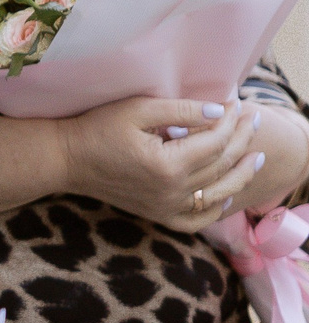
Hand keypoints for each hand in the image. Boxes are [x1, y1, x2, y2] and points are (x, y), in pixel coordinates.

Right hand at [58, 98, 264, 230]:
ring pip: (218, 192)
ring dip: (241, 174)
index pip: (215, 141)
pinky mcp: (158, 215)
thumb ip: (180, 110)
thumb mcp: (136, 109)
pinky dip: (217, 208)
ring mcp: (165, 207)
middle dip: (241, 139)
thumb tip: (219, 112)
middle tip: (252, 119)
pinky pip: (198, 219)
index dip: (230, 120)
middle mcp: (171, 191)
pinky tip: (228, 193)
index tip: (235, 103)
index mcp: (167, 164)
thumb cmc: (97, 129)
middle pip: (221, 164)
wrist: (65, 160)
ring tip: (256, 157)